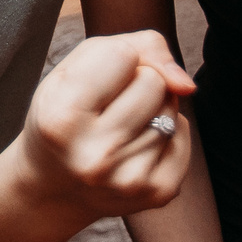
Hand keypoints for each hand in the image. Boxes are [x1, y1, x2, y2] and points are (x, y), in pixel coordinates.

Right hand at [20, 32, 196, 220]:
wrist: (54, 186)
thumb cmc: (66, 111)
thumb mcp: (77, 66)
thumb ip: (138, 47)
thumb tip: (187, 85)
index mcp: (62, 120)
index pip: (123, 54)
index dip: (112, 59)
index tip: (92, 82)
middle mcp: (95, 156)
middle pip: (154, 81)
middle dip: (137, 82)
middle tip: (106, 107)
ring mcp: (129, 180)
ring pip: (171, 107)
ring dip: (152, 108)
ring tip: (118, 128)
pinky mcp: (158, 194)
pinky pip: (183, 133)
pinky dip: (166, 132)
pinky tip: (135, 147)